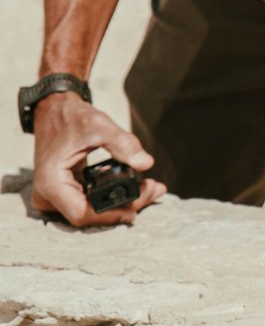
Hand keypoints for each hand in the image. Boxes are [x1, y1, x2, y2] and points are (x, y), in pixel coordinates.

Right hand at [31, 93, 166, 228]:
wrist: (55, 109)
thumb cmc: (71, 116)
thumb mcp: (98, 125)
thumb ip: (122, 144)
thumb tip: (147, 163)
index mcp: (51, 183)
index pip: (82, 213)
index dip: (110, 215)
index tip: (137, 209)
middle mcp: (49, 195)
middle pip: (89, 215)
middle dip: (123, 207)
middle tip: (154, 190)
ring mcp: (55, 195)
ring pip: (90, 211)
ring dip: (121, 203)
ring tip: (151, 188)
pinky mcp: (65, 190)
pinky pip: (89, 201)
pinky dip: (111, 196)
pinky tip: (135, 188)